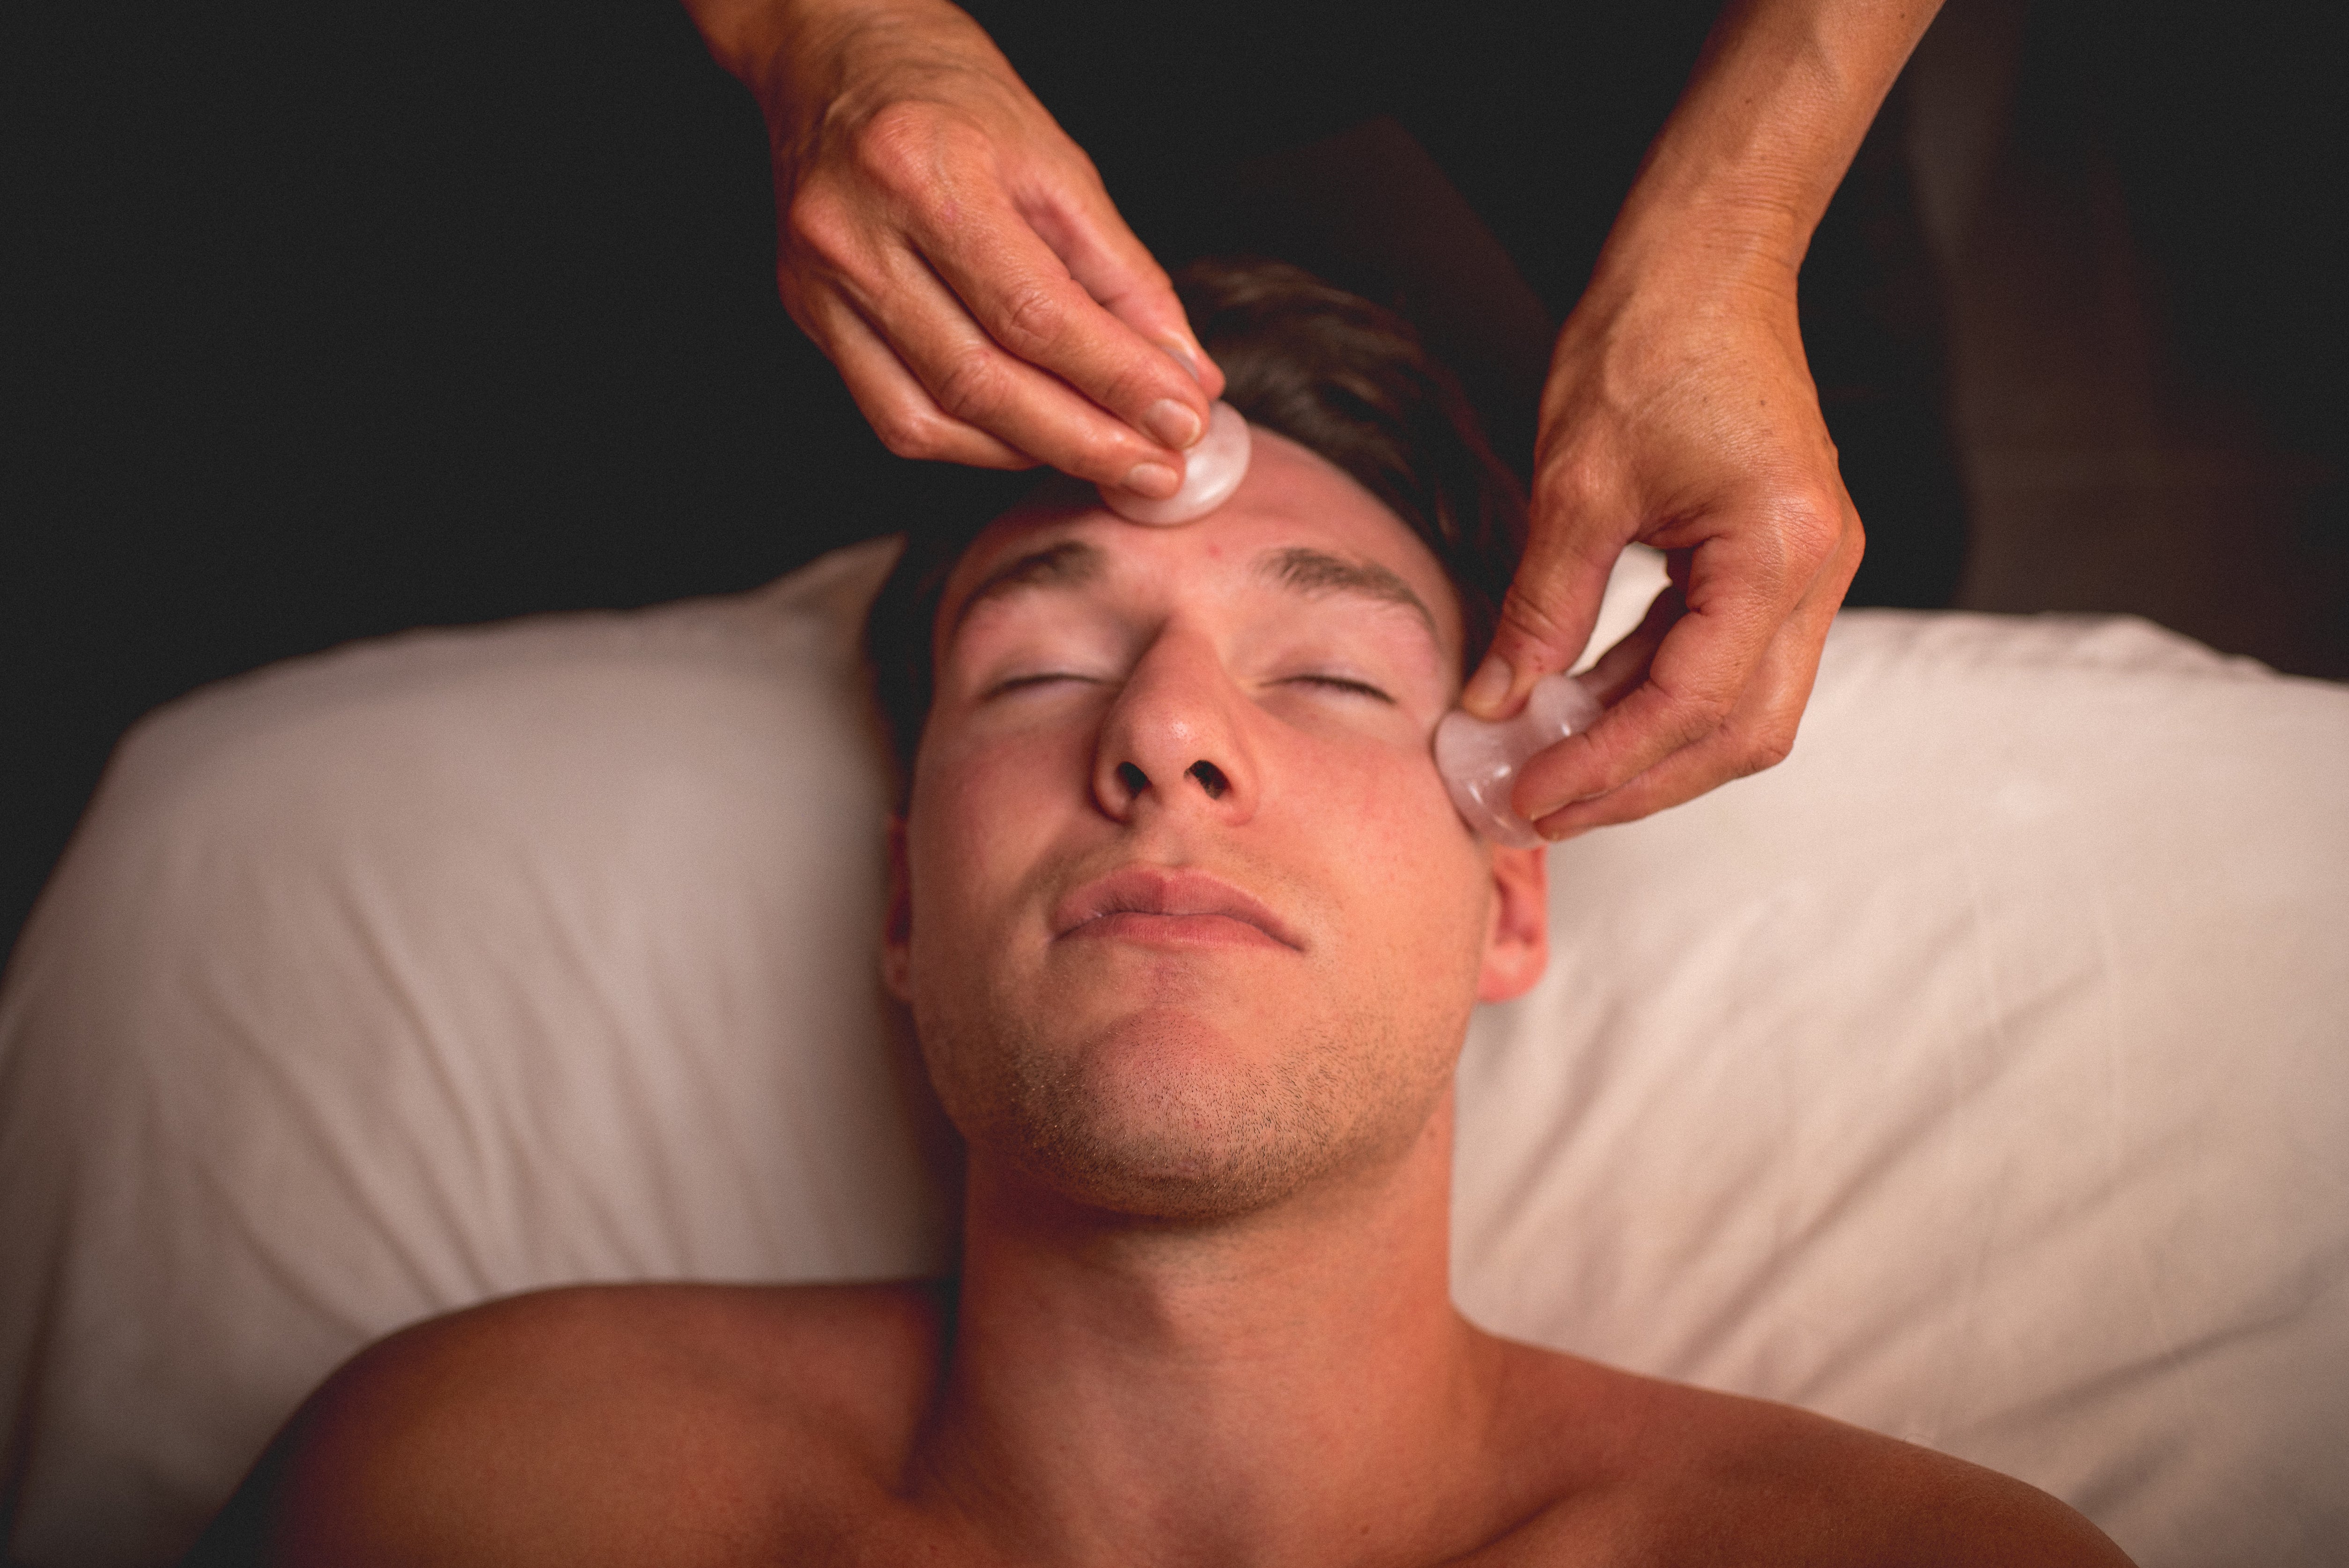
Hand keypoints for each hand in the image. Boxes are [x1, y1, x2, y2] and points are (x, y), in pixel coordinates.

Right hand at [716, 0, 1220, 493]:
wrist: (832, 55)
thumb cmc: (948, 96)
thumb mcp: (1056, 164)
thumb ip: (1124, 277)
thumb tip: (1184, 373)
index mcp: (926, 172)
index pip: (1037, 313)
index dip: (1117, 381)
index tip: (1182, 421)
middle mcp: (859, 234)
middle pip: (983, 380)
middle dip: (1084, 439)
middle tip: (1156, 471)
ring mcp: (822, 283)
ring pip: (933, 418)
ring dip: (1032, 452)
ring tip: (1103, 454)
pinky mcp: (810, 316)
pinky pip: (894, 417)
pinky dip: (971, 443)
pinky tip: (1025, 436)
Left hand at [1461, 260, 1863, 838]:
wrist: (1706, 259)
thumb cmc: (1650, 342)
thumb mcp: (1575, 485)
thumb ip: (1541, 608)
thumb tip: (1494, 703)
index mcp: (1781, 551)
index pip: (1693, 704)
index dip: (1608, 765)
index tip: (1532, 795)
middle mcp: (1819, 570)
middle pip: (1740, 731)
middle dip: (1640, 783)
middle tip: (1545, 809)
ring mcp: (1810, 567)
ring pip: (1742, 707)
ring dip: (1649, 747)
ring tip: (1554, 772)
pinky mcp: (1781, 559)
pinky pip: (1726, 656)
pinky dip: (1655, 692)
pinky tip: (1584, 708)